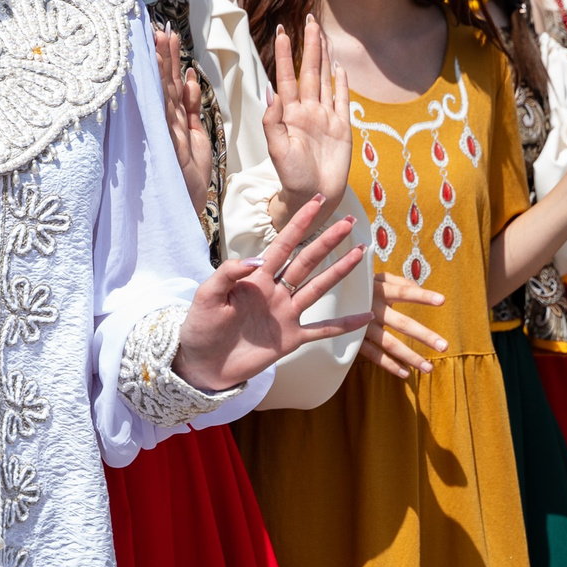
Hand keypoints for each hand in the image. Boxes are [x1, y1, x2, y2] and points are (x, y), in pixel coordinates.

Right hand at [155, 29, 214, 217]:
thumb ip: (190, 108)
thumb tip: (187, 79)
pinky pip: (176, 116)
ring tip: (163, 39)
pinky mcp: (175, 145)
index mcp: (173, 120)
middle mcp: (167, 124)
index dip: (166, 59)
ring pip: (166, 93)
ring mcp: (169, 133)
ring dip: (165, 66)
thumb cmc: (189, 176)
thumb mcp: (194, 136)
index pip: (168, 84)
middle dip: (162, 55)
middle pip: (164, 84)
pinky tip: (177, 75)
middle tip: (158, 28)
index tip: (163, 34)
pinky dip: (177, 96)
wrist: (188, 207)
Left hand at [170, 200, 372, 391]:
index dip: (300, 223)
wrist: (202, 364)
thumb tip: (256, 259)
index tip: (317, 202)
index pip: (283, 245)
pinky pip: (322, 330)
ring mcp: (285, 314)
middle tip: (350, 223)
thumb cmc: (200, 327)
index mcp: (256, 278)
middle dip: (327, 241)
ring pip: (318, 288)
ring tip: (360, 253)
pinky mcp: (290, 339)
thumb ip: (228, 274)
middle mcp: (275, 291)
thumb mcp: (206, 295)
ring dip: (339, 271)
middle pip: (307, 261)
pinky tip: (366, 317)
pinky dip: (344, 325)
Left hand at [262, 14, 352, 228]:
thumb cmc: (291, 177)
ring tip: (323, 34)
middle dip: (308, 45)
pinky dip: (342, 83)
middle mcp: (307, 111)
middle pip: (309, 70)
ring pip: (326, 80)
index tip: (281, 32)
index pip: (286, 77)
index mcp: (289, 114)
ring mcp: (326, 117)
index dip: (283, 55)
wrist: (314, 196)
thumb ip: (273, 122)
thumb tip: (271, 92)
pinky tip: (340, 67)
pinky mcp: (342, 128)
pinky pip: (343, 100)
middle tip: (309, 19)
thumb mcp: (277, 150)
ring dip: (325, 56)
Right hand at [355, 273, 449, 378]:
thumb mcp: (374, 277)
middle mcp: (372, 308)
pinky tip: (406, 374)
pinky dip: (389, 365)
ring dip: (410, 357)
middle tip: (444, 346)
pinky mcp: (354, 340)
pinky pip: (373, 355)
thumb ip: (397, 282)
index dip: (422, 296)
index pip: (403, 292)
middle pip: (401, 323)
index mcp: (378, 290)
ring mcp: (363, 326)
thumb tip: (417, 288)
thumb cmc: (357, 285)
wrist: (324, 296)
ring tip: (429, 368)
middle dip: (424, 335)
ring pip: (389, 344)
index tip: (442, 301)